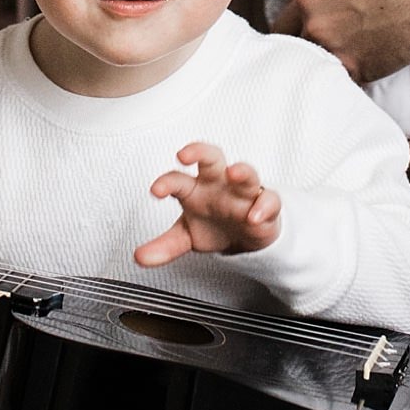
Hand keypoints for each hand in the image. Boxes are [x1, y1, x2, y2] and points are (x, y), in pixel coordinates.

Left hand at [135, 142, 281, 265]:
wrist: (243, 238)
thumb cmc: (212, 224)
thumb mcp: (186, 237)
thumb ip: (164, 246)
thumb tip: (140, 257)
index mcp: (195, 189)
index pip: (178, 179)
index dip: (166, 182)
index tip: (156, 190)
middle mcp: (219, 184)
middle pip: (211, 157)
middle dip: (199, 151)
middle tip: (185, 154)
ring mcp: (243, 192)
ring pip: (246, 172)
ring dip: (241, 170)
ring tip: (233, 172)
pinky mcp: (265, 205)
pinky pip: (269, 199)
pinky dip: (263, 206)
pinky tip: (254, 216)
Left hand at [271, 0, 409, 86]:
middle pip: (283, 19)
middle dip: (296, 25)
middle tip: (316, 32)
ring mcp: (325, 32)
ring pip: (301, 51)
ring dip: (315, 53)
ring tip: (330, 60)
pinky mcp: (346, 63)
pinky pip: (332, 75)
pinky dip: (342, 76)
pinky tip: (354, 76)